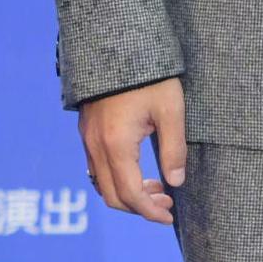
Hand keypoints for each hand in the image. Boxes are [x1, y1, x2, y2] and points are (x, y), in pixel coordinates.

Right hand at [79, 77, 186, 223]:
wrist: (115, 45)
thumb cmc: (149, 77)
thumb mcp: (171, 110)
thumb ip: (174, 149)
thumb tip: (175, 182)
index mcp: (117, 143)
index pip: (130, 194)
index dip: (150, 212)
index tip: (169, 216)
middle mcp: (96, 145)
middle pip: (112, 195)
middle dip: (139, 207)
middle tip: (167, 203)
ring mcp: (88, 139)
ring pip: (101, 183)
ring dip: (127, 194)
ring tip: (155, 187)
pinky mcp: (87, 131)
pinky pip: (95, 168)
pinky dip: (116, 179)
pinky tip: (137, 171)